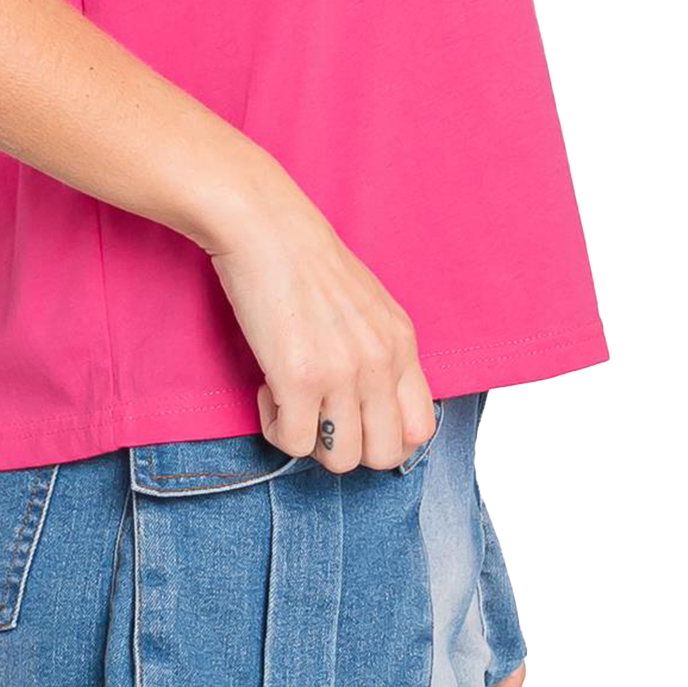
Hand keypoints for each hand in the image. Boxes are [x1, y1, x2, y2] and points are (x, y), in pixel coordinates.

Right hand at [204, 176, 434, 472]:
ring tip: (291, 402)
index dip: (385, 438)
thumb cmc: (306, 261)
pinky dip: (275, 427)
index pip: (421, 428)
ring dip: (310, 441)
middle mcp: (381, 362)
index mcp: (402, 343)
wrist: (266, 228)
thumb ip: (379, 351)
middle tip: (319, 415)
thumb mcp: (368, 305)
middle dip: (347, 446)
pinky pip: (293, 443)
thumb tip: (369, 403)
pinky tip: (268, 391)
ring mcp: (342, 373)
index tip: (352, 420)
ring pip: (340, 459)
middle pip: (384, 454)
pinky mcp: (299, 379)